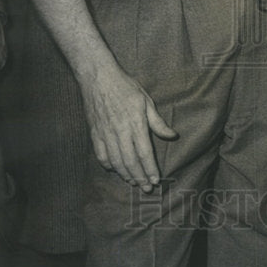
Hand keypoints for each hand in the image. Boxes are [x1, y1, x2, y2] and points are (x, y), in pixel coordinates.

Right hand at [81, 62, 177, 191]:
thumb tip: (173, 136)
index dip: (150, 168)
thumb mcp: (146, 101)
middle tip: (147, 188)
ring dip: (125, 174)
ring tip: (134, 182)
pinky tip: (114, 169)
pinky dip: (108, 165)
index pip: (144, 152)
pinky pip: (100, 155)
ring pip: (115, 161)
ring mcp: (105, 133)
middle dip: (139, 177)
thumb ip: (158, 122)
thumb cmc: (125, 87)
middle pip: (130, 161)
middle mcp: (119, 131)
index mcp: (135, 123)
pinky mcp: (94, 133)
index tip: (156, 180)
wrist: (98, 77)